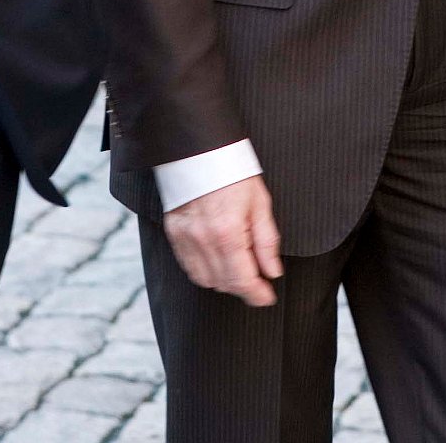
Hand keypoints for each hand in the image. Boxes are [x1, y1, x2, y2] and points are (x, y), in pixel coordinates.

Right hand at [164, 175, 282, 307]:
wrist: (199, 148)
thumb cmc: (231, 170)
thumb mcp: (260, 202)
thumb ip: (266, 241)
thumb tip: (272, 271)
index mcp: (228, 232)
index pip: (243, 280)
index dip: (258, 294)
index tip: (267, 296)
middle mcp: (203, 240)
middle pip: (225, 283)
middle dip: (244, 288)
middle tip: (258, 282)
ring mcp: (185, 238)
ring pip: (205, 280)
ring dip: (224, 282)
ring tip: (238, 270)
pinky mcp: (173, 233)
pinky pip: (188, 267)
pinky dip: (204, 271)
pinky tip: (217, 262)